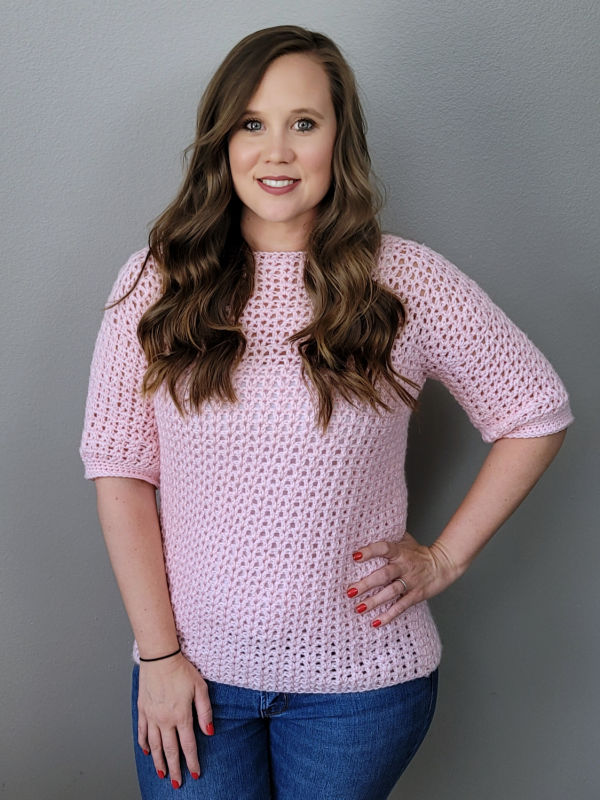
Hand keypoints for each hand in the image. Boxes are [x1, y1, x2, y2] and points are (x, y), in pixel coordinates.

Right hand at [137, 652, 213, 787]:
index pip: (188, 745)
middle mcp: (165, 719)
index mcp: (181, 715)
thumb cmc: (182, 670)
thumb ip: (205, 711)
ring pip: (155, 746)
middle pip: (170, 750)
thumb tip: (209, 731)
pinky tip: (147, 752)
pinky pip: (142, 732)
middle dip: (174, 769)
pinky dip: (144, 744)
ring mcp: (152, 716)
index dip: (192, 761)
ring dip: (158, 762)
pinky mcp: (142, 710)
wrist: (160, 657)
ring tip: (162, 774)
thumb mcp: (200, 687)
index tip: (195, 773)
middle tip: (176, 783)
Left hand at [346, 531, 463, 626]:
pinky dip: (389, 615)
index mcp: (400, 551)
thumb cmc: (420, 552)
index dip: (370, 551)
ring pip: (391, 592)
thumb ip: (390, 537)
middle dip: (366, 584)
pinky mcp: (416, 595)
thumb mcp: (406, 541)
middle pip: (384, 575)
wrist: (444, 564)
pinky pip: (401, 606)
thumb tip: (369, 530)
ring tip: (359, 608)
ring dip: (374, 601)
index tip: (355, 556)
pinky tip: (375, 622)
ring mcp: (411, 581)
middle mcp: (404, 566)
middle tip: (350, 591)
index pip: (383, 548)